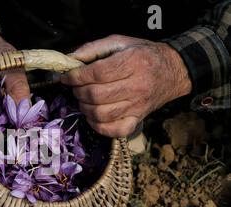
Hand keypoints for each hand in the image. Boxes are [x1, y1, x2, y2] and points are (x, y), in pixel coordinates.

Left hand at [60, 35, 191, 137]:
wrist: (173, 71)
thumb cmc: (143, 55)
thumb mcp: (120, 42)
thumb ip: (93, 48)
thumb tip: (69, 59)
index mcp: (133, 62)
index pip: (97, 73)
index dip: (76, 76)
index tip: (67, 76)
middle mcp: (137, 85)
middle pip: (96, 95)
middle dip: (79, 92)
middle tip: (77, 87)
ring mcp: (138, 106)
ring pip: (101, 114)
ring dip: (85, 108)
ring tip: (85, 100)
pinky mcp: (138, 120)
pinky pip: (114, 130)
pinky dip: (98, 126)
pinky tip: (94, 115)